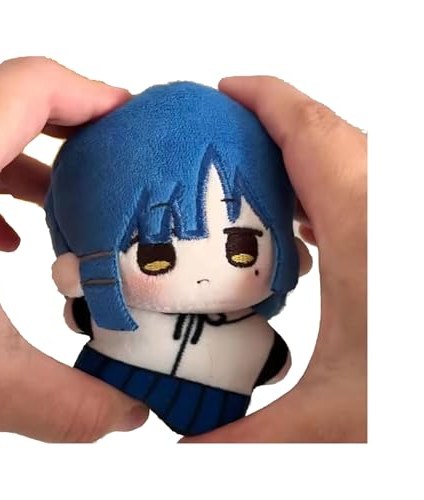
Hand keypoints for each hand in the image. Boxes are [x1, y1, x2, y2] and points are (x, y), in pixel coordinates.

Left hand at [0, 57, 148, 441]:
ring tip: (72, 205)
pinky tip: (5, 242)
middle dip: (69, 129)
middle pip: (6, 106)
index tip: (128, 119)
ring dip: (31, 166)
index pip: (25, 90)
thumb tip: (129, 414)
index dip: (87, 92)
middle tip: (114, 161)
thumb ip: (67, 403)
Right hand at [182, 76, 366, 442]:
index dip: (264, 99)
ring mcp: (396, 226)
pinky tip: (297, 231)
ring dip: (295, 160)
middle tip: (218, 138)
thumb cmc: (417, 399)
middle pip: (324, 137)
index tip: (224, 88)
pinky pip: (357, 193)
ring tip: (245, 178)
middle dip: (268, 125)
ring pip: (343, 164)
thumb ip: (249, 438)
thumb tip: (185, 451)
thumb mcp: (333, 422)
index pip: (308, 132)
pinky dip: (319, 193)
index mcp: (366, 228)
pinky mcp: (397, 244)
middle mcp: (387, 213)